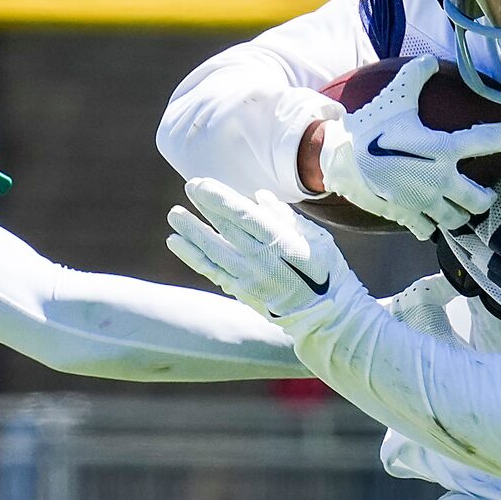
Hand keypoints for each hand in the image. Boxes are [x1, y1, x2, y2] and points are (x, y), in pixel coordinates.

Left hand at [167, 179, 359, 321]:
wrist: (326, 316)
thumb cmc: (327, 271)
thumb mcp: (317, 239)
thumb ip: (286, 217)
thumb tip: (259, 196)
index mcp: (282, 243)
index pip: (244, 215)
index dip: (220, 198)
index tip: (203, 183)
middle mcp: (261, 260)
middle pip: (226, 228)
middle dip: (205, 206)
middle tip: (189, 185)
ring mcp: (248, 278)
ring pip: (212, 250)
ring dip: (190, 231)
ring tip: (173, 213)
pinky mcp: (240, 291)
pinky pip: (210, 270)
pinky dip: (191, 255)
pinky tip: (175, 241)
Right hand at [318, 55, 500, 235]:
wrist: (339, 159)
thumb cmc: (370, 127)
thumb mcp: (395, 97)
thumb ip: (417, 76)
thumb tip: (430, 59)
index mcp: (442, 149)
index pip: (486, 141)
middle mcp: (439, 180)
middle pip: (478, 200)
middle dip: (485, 198)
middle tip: (484, 193)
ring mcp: (422, 202)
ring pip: (456, 220)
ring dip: (459, 215)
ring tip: (457, 208)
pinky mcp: (405, 215)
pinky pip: (426, 230)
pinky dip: (429, 226)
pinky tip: (427, 218)